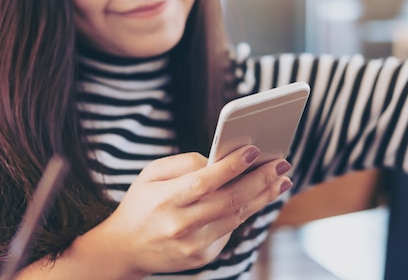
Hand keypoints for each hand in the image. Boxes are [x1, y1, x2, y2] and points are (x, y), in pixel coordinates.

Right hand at [94, 145, 291, 275]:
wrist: (124, 248)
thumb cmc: (141, 203)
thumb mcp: (150, 174)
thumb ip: (185, 163)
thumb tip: (220, 160)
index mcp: (165, 200)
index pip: (204, 181)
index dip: (231, 166)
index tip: (254, 151)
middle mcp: (180, 225)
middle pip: (229, 201)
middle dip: (260, 180)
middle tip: (282, 164)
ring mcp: (193, 245)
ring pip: (237, 216)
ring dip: (263, 196)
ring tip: (281, 179)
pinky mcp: (202, 257)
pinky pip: (230, 229)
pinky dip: (245, 211)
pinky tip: (260, 196)